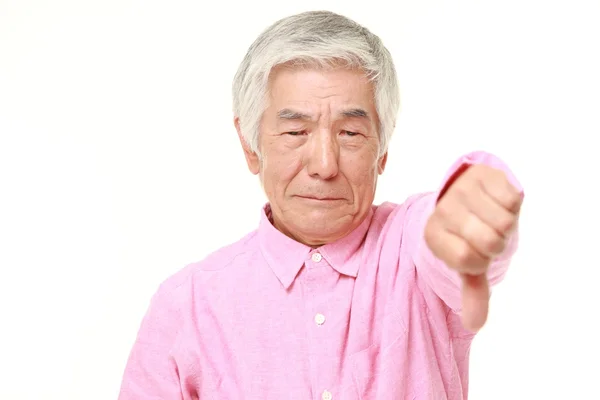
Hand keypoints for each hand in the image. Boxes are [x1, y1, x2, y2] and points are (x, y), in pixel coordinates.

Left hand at [424, 164, 522, 330]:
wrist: (465, 193)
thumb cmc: (467, 234)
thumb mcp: (467, 263)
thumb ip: (472, 292)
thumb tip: (474, 325)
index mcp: (433, 236)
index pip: (466, 260)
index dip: (480, 262)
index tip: (475, 254)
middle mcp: (443, 211)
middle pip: (489, 241)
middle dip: (496, 244)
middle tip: (487, 235)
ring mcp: (461, 190)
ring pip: (504, 222)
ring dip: (506, 225)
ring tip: (492, 219)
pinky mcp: (483, 174)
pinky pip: (513, 199)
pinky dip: (512, 206)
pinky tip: (498, 203)